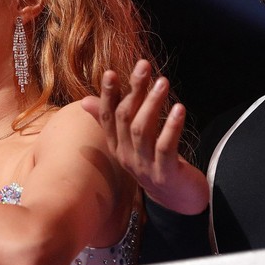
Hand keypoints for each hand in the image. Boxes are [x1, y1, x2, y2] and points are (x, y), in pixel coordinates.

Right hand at [81, 60, 208, 214]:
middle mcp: (126, 155)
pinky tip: (179, 109)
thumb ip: (111, 120)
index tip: (110, 72)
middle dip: (133, 90)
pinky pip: (165, 147)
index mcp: (117, 145)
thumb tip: (85, 101)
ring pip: (141, 130)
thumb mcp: (131, 140)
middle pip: (125, 118)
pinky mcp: (165, 173)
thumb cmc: (154, 161)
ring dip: (152, 104)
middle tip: (144, 66)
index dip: (108, 94)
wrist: (178, 198)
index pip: (107, 116)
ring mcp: (144, 165)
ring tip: (162, 82)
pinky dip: (171, 126)